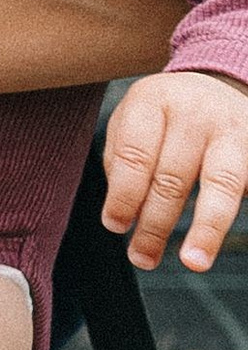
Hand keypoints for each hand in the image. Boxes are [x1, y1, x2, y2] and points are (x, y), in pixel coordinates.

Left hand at [103, 70, 247, 272]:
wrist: (216, 86)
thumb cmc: (164, 114)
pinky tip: (217, 241)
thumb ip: (123, 160)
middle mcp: (194, 111)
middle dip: (155, 223)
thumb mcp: (133, 121)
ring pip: (220, 184)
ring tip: (192, 262)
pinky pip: (247, 186)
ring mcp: (233, 128)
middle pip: (172, 176)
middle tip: (141, 257)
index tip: (115, 227)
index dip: (123, 195)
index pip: (134, 155)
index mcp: (151, 100)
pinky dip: (230, 216)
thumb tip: (123, 215)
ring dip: (205, 229)